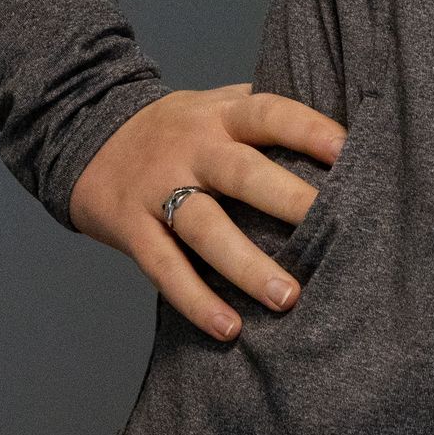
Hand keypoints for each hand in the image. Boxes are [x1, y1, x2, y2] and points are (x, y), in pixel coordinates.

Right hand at [68, 83, 346, 341]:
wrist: (85, 135)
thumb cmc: (175, 128)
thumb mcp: (214, 106)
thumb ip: (262, 114)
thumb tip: (343, 128)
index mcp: (219, 116)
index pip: (268, 114)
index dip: (307, 128)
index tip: (348, 149)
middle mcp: (191, 149)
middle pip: (242, 172)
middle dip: (286, 199)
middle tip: (331, 225)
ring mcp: (159, 189)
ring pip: (205, 228)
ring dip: (246, 265)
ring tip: (287, 298)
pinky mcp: (133, 228)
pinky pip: (166, 268)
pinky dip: (196, 300)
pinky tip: (228, 328)